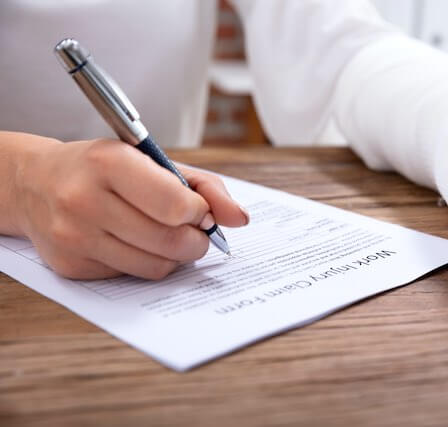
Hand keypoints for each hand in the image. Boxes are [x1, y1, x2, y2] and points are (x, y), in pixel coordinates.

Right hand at [13, 137, 247, 279]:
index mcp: (109, 163)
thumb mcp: (152, 160)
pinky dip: (147, 263)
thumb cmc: (103, 168)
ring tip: (169, 238)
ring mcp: (74, 237)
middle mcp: (84, 200)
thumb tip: (240, 219)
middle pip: (170, 241)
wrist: (34, 183)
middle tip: (195, 231)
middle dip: (196, 240)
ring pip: (155, 266)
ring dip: (176, 256)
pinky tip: (136, 244)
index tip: (198, 211)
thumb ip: (204, 186)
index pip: (175, 205)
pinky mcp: (71, 266)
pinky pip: (131, 276)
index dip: (198, 213)